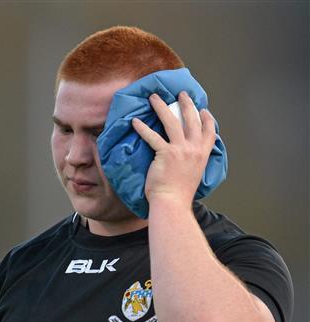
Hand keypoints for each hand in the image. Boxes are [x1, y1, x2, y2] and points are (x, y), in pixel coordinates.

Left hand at [132, 91, 215, 208]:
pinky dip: (143, 128)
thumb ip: (193, 163)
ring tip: (154, 98)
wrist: (173, 204)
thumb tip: (188, 158)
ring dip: (162, 107)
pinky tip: (135, 121)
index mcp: (202, 155)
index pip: (210, 132)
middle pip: (192, 120)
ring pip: (171, 121)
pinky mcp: (165, 154)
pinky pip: (152, 136)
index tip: (203, 110)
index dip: (207, 119)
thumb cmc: (180, 195)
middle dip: (186, 104)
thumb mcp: (194, 175)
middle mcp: (194, 149)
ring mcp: (180, 150)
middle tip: (181, 93)